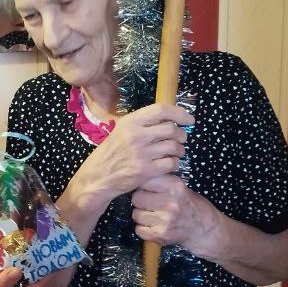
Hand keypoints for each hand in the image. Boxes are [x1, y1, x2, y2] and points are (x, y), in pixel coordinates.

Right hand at [68, 103, 191, 213]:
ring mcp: (141, 154)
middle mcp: (136, 135)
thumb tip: (170, 118)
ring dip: (180, 150)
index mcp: (130, 122)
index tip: (189, 119)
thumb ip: (142, 124)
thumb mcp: (121, 131)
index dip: (179, 113)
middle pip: (171, 129)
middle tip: (181, 139)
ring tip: (176, 152)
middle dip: (181, 134)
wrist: (98, 176)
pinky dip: (174, 163)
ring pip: (174, 147)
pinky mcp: (146, 171)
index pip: (161, 110)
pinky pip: (171, 163)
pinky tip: (169, 164)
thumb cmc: (112, 152)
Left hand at [131, 175, 219, 251]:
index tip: (146, 189)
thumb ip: (161, 181)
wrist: (204, 229)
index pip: (144, 180)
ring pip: (136, 214)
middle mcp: (170, 202)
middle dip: (140, 201)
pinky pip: (139, 230)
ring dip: (141, 216)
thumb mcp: (180, 187)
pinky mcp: (162, 235)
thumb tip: (137, 179)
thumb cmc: (190, 205)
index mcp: (174, 186)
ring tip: (153, 215)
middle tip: (150, 204)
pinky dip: (143, 229)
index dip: (143, 185)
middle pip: (137, 198)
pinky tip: (153, 226)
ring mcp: (165, 220)